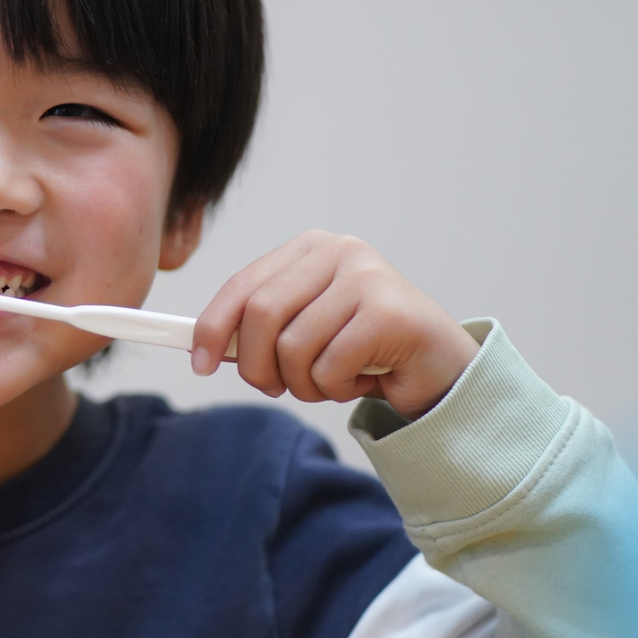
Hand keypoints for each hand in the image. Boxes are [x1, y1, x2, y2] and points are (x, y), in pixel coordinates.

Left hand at [191, 230, 480, 420]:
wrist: (439, 367)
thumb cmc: (365, 350)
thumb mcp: (305, 329)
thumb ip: (261, 328)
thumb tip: (202, 345)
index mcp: (310, 249)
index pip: (243, 284)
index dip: (213, 326)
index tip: (198, 363)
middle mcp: (337, 251)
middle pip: (260, 316)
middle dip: (258, 366)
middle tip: (278, 387)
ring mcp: (365, 277)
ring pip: (292, 348)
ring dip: (305, 384)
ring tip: (334, 379)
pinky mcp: (386, 311)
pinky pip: (328, 367)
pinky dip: (336, 388)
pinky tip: (363, 377)